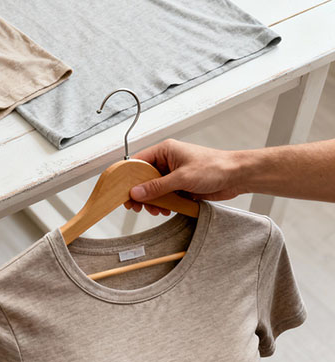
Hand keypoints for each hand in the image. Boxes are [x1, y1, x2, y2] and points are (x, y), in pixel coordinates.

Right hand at [126, 139, 242, 215]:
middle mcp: (167, 161)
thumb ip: (157, 187)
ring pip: (154, 189)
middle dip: (141, 193)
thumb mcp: (182, 178)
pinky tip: (167, 210)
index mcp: (165, 151)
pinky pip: (166, 195)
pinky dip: (164, 203)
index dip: (128, 177)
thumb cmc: (215, 167)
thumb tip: (136, 192)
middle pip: (144, 178)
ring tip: (156, 210)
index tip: (122, 191)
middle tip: (136, 206)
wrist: (238, 176)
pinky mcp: (181, 185)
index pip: (138, 162)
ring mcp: (174, 174)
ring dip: (153, 201)